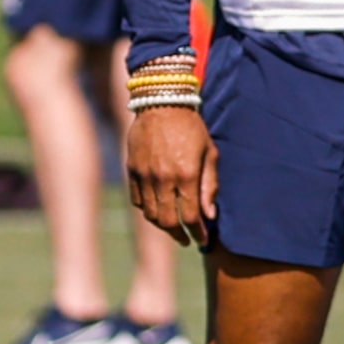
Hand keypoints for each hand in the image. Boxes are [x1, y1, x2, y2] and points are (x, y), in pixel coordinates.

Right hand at [127, 106, 217, 248]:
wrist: (161, 103)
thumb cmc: (192, 127)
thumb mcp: (210, 153)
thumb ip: (210, 185)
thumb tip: (210, 216)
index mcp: (187, 174)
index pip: (192, 216)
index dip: (198, 233)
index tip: (203, 240)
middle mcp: (164, 178)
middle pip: (168, 221)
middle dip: (179, 235)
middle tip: (187, 239)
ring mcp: (145, 175)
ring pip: (151, 214)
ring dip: (163, 225)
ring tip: (173, 227)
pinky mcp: (133, 170)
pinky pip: (138, 200)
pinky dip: (148, 210)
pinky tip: (158, 209)